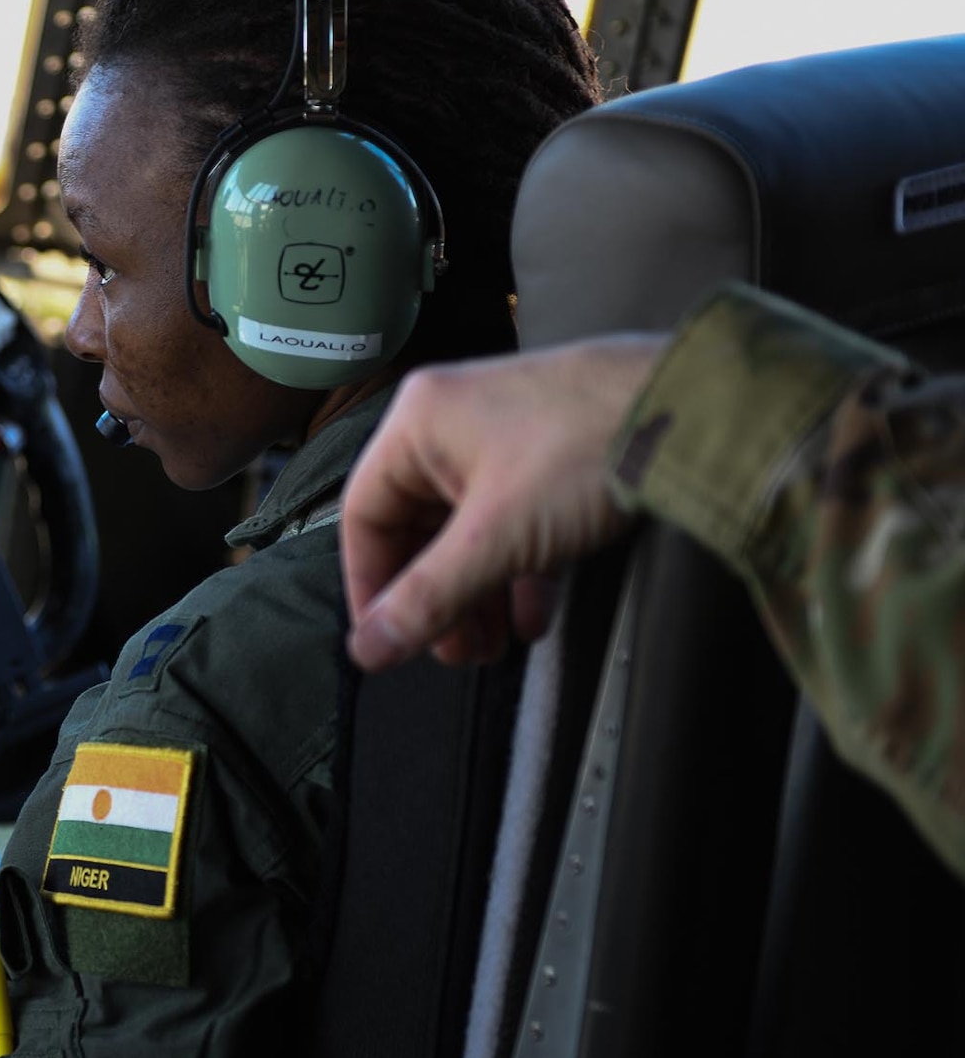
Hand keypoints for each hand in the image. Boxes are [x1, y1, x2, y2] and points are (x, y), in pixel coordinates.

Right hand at [341, 336, 666, 669]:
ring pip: (467, 529)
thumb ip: (429, 598)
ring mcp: (502, 434)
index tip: (386, 640)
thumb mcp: (497, 538)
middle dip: (435, 598)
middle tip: (454, 651)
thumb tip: (370, 648)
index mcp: (417, 425)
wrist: (693, 407)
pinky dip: (517, 569)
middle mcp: (451, 422)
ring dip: (476, 592)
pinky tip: (535, 613)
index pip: (364, 517)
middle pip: (417, 527)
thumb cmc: (589, 446)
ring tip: (494, 645)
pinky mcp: (547, 451)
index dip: (371, 588)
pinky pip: (511, 519)